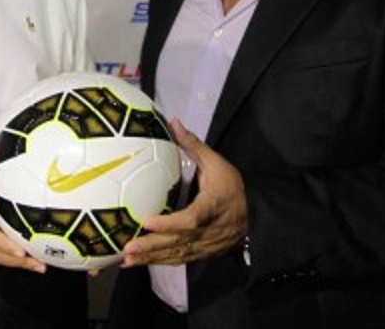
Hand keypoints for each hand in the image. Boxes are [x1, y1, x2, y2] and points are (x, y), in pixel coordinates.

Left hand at [122, 120, 246, 266]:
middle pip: (179, 242)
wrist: (258, 213)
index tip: (148, 222)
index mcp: (213, 206)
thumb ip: (194, 145)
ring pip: (178, 255)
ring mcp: (207, 245)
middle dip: (152, 246)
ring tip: (127, 260)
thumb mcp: (217, 163)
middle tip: (128, 248)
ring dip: (151, 258)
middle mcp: (210, 230)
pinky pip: (181, 260)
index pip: (191, 218)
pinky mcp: (204, 253)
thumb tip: (174, 122)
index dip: (170, 223)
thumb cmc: (234, 186)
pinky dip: (160, 262)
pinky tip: (142, 262)